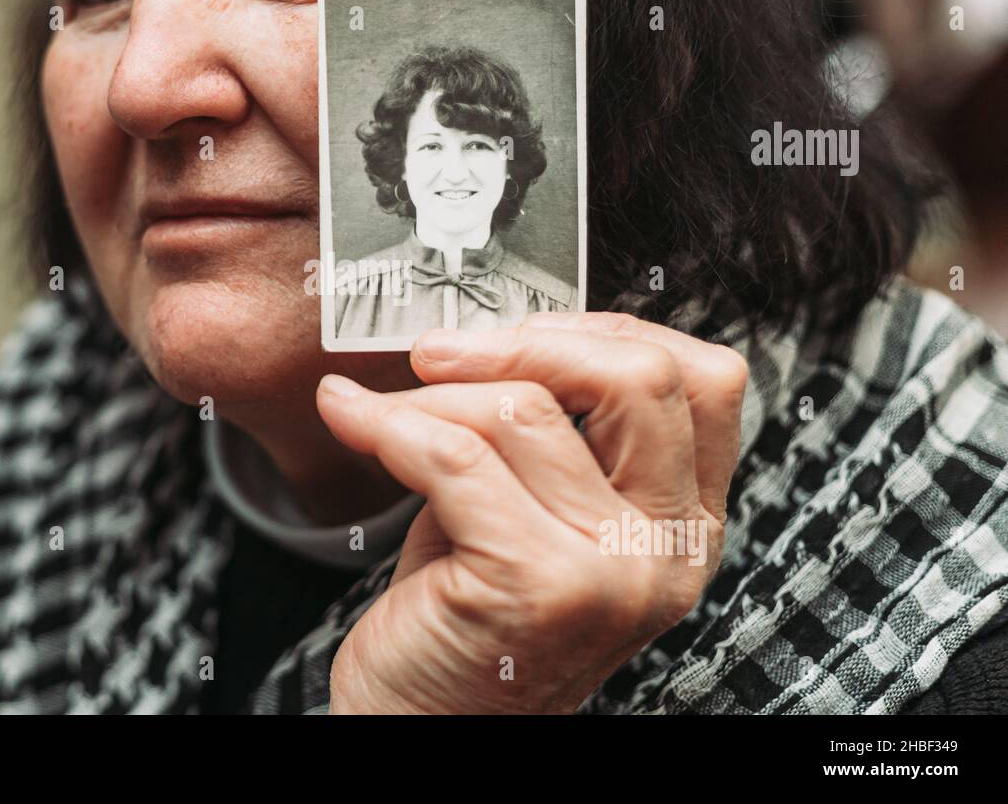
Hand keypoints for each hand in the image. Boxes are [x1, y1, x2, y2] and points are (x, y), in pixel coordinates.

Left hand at [315, 312, 747, 713]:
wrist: (422, 726)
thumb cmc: (471, 609)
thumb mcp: (535, 508)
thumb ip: (553, 430)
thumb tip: (498, 328)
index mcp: (683, 522)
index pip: (704, 382)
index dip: (612, 334)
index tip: (528, 333)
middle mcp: (667, 551)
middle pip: (639, 378)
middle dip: (527, 341)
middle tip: (442, 352)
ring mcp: (610, 573)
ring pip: (523, 411)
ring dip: (431, 395)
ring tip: (382, 409)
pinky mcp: (534, 586)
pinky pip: (452, 456)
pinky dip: (385, 424)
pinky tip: (349, 417)